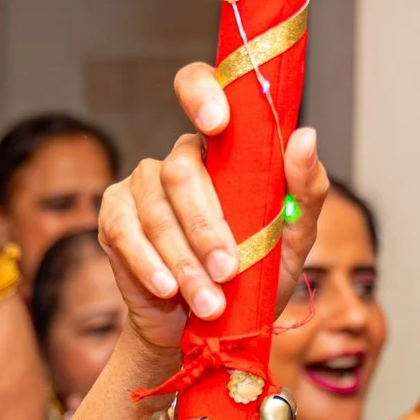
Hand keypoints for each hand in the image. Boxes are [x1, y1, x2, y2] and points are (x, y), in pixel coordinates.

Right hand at [96, 64, 325, 365]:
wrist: (213, 331)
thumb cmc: (256, 278)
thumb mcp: (293, 240)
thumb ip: (305, 191)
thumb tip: (305, 136)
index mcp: (222, 148)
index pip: (201, 89)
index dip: (203, 93)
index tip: (217, 121)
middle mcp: (179, 159)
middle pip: (183, 170)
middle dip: (207, 226)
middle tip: (229, 270)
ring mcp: (142, 187)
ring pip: (157, 210)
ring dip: (185, 260)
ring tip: (209, 301)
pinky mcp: (114, 220)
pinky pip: (126, 233)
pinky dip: (149, 264)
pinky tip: (168, 289)